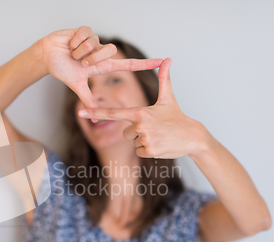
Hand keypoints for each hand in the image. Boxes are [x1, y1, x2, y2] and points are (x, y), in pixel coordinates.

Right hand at [37, 26, 163, 108]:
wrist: (47, 57)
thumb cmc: (62, 69)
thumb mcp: (77, 86)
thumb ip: (88, 100)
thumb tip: (94, 119)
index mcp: (102, 66)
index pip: (129, 65)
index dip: (145, 64)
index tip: (162, 61)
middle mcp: (101, 52)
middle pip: (110, 52)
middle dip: (92, 58)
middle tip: (80, 62)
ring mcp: (95, 41)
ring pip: (97, 43)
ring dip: (81, 51)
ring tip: (73, 53)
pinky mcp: (85, 30)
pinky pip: (87, 34)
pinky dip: (76, 42)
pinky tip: (70, 44)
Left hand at [77, 58, 211, 158]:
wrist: (193, 137)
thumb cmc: (177, 117)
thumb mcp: (169, 98)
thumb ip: (164, 79)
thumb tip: (168, 59)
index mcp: (141, 112)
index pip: (113, 113)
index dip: (95, 112)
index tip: (80, 112)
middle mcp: (140, 125)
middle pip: (125, 132)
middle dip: (137, 132)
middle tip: (154, 129)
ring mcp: (145, 139)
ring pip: (133, 142)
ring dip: (143, 141)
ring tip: (158, 136)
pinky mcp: (149, 151)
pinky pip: (139, 151)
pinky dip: (148, 150)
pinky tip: (160, 144)